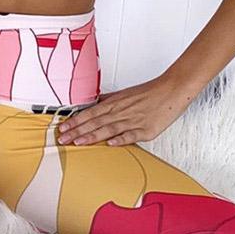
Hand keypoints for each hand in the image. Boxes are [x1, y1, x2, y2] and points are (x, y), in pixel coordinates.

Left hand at [57, 74, 196, 146]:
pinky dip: (120, 139)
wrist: (172, 89)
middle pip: (95, 122)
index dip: (75, 121)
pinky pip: (131, 135)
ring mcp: (134, 121)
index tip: (63, 128)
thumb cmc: (149, 92)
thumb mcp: (125, 94)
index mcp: (115, 103)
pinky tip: (109, 144)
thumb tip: (94, 103)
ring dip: (92, 136)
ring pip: (109, 129)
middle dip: (77, 131)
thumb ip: (109, 100)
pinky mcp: (147, 129)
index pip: (90, 113)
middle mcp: (122, 111)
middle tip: (62, 139)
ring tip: (78, 142)